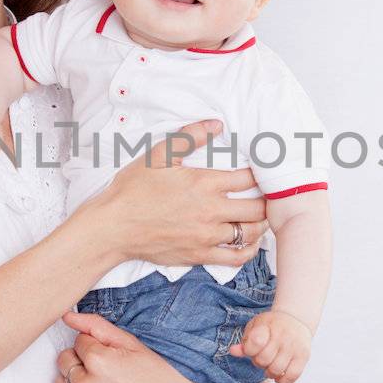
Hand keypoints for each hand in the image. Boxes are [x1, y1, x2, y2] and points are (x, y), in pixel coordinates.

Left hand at [56, 311, 217, 382]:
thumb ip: (96, 326)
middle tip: (106, 371)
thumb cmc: (159, 378)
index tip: (111, 356)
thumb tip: (67, 316)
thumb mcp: (132, 344)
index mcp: (98, 361)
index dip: (95, 346)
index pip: (77, 342)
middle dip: (80, 361)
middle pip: (64, 362)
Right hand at [95, 118, 267, 269]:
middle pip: (257, 208)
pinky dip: (248, 251)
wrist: (114, 226)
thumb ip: (189, 136)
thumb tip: (216, 124)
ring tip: (261, 217)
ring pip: (250, 233)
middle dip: (267, 201)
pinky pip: (235, 258)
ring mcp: (207, 236)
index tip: (263, 171)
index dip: (260, 174)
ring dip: (260, 224)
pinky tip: (249, 243)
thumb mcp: (158, 155)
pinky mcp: (199, 255)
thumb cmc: (133, 189)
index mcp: (204, 184)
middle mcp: (211, 211)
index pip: (248, 178)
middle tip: (268, 196)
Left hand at [229, 309, 311, 382]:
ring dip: (269, 373)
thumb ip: (244, 341)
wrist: (296, 320)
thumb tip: (232, 351)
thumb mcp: (255, 327)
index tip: (251, 349)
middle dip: (258, 362)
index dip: (249, 350)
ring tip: (270, 366)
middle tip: (261, 358)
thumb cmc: (271, 326)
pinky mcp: (303, 356)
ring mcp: (294, 346)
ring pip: (276, 370)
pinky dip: (283, 380)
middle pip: (264, 360)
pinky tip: (279, 375)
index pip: (255, 343)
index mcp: (268, 325)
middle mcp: (282, 335)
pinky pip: (291, 376)